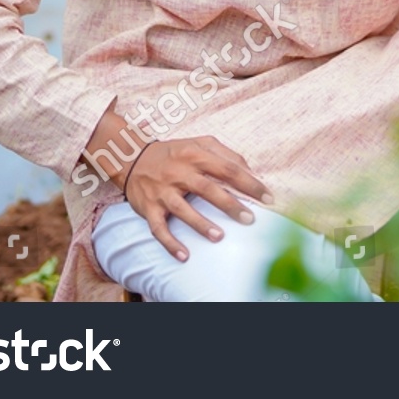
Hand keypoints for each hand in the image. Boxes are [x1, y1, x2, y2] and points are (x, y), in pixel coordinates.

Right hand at [122, 136, 274, 261]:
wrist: (131, 156)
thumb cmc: (175, 152)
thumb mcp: (200, 143)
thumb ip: (226, 154)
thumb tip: (251, 171)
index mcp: (195, 155)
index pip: (228, 169)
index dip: (249, 183)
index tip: (267, 198)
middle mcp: (179, 173)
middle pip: (208, 189)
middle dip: (230, 205)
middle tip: (250, 219)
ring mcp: (163, 191)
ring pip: (183, 209)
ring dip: (201, 224)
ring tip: (219, 236)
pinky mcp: (148, 207)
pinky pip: (158, 228)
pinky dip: (170, 243)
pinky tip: (184, 255)